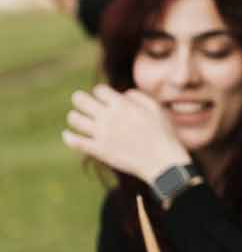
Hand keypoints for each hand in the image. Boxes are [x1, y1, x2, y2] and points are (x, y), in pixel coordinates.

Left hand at [63, 85, 190, 181]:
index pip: (99, 90)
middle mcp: (108, 117)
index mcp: (121, 105)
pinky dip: (68, 137)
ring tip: (78, 118)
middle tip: (82, 102)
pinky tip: (67, 134)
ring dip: (74, 116)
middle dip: (80, 98)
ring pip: (74, 119)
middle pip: (80, 99)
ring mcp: (101, 134)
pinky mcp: (98, 150)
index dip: (100, 92)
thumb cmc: (162, 133)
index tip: (104, 98)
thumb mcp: (155, 108)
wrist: (161, 161)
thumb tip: (122, 94)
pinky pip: (75, 141)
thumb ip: (138, 96)